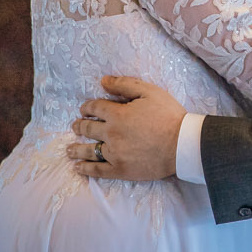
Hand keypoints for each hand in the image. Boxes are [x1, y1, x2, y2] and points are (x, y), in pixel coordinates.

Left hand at [67, 77, 184, 180]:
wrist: (182, 145)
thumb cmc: (169, 116)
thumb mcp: (150, 92)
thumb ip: (125, 84)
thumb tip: (103, 80)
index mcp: (117, 114)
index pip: (95, 108)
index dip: (87, 107)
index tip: (84, 109)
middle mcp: (111, 134)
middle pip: (88, 129)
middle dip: (79, 126)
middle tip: (76, 126)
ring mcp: (114, 153)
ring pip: (89, 150)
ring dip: (76, 148)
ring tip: (69, 150)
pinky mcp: (120, 170)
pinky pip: (98, 170)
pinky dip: (85, 169)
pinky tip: (78, 168)